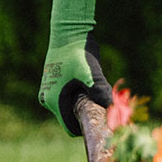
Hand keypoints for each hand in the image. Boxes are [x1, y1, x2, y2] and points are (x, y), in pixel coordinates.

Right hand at [39, 0, 112, 135]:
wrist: (68, 33)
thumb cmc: (78, 53)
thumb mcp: (91, 74)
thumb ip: (100, 92)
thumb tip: (113, 108)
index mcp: (54, 100)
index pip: (70, 128)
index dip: (85, 129)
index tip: (101, 124)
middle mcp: (48, 99)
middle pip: (70, 118)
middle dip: (85, 115)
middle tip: (101, 106)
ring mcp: (49, 91)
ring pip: (69, 107)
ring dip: (82, 104)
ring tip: (94, 92)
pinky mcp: (53, 84)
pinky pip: (67, 97)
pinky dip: (78, 96)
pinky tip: (88, 85)